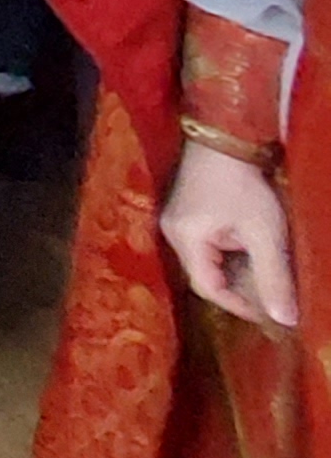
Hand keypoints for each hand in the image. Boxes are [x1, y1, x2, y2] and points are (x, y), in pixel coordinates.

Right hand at [164, 135, 300, 327]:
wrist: (225, 136)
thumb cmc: (243, 183)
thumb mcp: (265, 233)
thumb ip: (274, 277)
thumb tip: (285, 320)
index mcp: (184, 239)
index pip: (209, 288)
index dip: (240, 306)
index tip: (271, 314)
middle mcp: (172, 232)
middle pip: (205, 276)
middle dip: (239, 289)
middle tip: (272, 295)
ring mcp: (176, 220)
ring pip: (206, 261)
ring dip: (235, 271)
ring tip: (266, 273)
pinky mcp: (185, 211)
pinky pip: (206, 245)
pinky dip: (229, 254)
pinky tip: (250, 251)